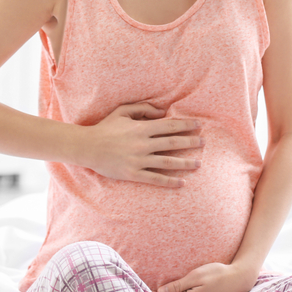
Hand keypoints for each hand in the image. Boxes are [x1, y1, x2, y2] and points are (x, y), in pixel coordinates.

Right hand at [76, 102, 202, 187]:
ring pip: (167, 162)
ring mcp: (138, 160)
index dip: (186, 125)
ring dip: (185, 163)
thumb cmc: (105, 127)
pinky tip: (182, 183)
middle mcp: (143, 144)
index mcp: (142, 128)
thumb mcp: (123, 111)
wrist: (87, 147)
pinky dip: (169, 181)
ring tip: (198, 163)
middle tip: (204, 142)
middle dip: (191, 142)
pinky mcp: (133, 174)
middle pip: (173, 143)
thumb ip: (143, 109)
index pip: (170, 126)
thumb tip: (162, 112)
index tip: (199, 125)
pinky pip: (155, 179)